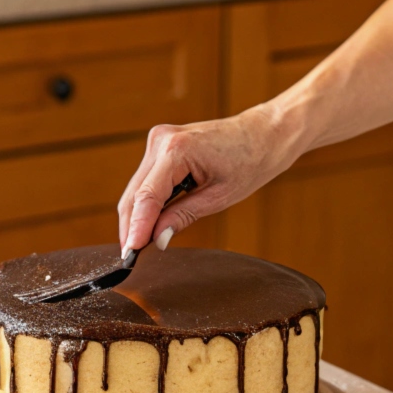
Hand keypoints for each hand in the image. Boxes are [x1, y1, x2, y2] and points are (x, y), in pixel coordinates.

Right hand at [117, 105, 300, 252]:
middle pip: (134, 194)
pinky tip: (148, 225)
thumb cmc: (250, 162)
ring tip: (139, 246)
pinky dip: (145, 204)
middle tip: (131, 257)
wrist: (263, 134)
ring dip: (136, 217)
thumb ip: (182, 217)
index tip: (129, 253)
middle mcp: (161, 141)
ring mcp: (158, 141)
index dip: (136, 228)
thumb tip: (155, 240)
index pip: (147, 197)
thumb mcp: (219, 197)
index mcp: (177, 149)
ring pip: (135, 189)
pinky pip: (145, 182)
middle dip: (131, 227)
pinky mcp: (160, 147)